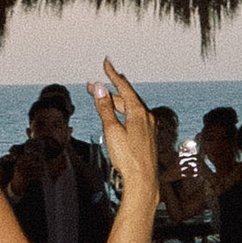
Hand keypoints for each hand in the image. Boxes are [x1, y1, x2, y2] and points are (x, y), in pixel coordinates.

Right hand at [89, 62, 156, 203]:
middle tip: (93, 86)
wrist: (143, 180)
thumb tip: (100, 89)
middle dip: (109, 90)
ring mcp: (149, 126)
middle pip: (126, 97)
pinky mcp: (148, 135)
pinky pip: (134, 116)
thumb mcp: (112, 131)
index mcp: (138, 112)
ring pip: (130, 107)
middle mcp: (146, 116)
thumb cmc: (127, 157)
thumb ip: (105, 109)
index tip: (106, 62)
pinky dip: (123, 111)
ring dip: (115, 102)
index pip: (124, 86)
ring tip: (102, 99)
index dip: (113, 74)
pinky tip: (118, 114)